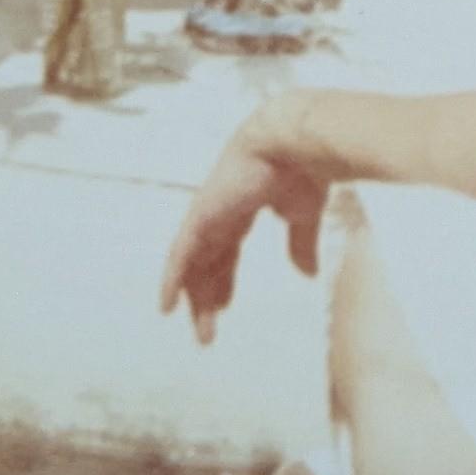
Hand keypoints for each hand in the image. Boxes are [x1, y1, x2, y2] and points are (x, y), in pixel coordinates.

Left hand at [158, 95, 329, 344]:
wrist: (297, 143)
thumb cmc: (303, 170)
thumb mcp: (303, 217)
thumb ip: (300, 244)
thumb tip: (307, 274)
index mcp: (243, 208)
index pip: (226, 250)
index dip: (223, 279)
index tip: (223, 305)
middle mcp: (221, 212)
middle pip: (207, 262)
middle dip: (208, 296)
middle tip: (208, 331)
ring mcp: (209, 213)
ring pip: (193, 264)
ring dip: (194, 298)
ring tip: (202, 332)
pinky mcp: (202, 214)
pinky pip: (181, 253)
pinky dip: (173, 279)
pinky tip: (168, 305)